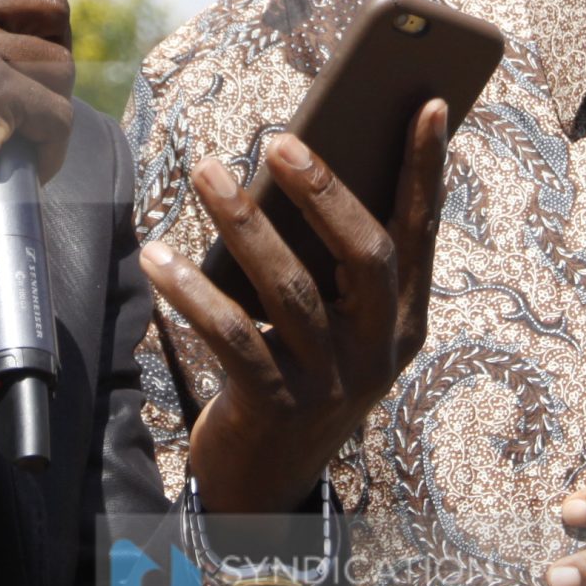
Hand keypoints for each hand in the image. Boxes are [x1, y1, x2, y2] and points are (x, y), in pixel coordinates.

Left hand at [140, 102, 450, 516]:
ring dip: (243, 224)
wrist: (268, 481)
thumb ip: (329, 262)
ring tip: (205, 172)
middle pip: (366, 255)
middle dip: (324, 191)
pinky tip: (157, 257)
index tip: (429, 104)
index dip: (427, 168)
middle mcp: (380, 349)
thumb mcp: (333, 322)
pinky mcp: (278, 406)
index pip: (422, 230)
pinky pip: (233, 337)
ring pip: (290, 290)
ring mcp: (333, 380)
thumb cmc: (297, 371)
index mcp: (405, 318)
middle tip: (278, 140)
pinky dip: (192, 292)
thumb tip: (296, 168)